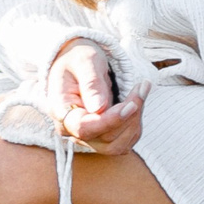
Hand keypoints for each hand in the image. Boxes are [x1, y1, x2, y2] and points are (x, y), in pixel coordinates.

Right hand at [46, 39, 143, 154]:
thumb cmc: (78, 58)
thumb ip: (91, 83)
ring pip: (118, 144)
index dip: (110, 121)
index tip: (131, 105)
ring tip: (141, 90)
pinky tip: (136, 101)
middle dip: (129, 115)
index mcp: (60, 110)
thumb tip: (98, 108)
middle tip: (142, 86)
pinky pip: (125, 141)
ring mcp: (87, 137)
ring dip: (135, 120)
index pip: (83, 128)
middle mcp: (71, 130)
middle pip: (105, 138)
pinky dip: (135, 123)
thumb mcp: (84, 60)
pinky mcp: (102, 139)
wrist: (78, 63)